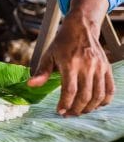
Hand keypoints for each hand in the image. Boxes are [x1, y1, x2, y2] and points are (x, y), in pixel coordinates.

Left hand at [28, 0, 112, 115]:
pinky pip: (110, 89)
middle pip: (85, 95)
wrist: (81, 28)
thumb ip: (41, 72)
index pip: (70, 90)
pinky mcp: (107, 68)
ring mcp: (99, 67)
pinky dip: (104, 100)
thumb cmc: (62, 43)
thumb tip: (30, 85)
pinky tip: (95, 105)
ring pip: (98, 95)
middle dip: (76, 109)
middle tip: (68, 114)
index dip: (65, 103)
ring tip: (78, 111)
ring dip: (89, 107)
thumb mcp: (48, 55)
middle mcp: (87, 66)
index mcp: (70, 63)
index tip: (59, 111)